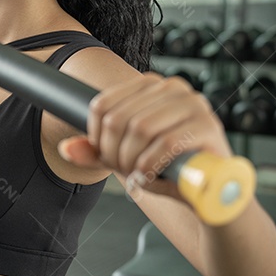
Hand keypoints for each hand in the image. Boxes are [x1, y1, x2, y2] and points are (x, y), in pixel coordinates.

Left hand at [58, 73, 231, 199]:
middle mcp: (172, 87)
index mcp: (150, 85)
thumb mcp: (124, 157)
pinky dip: (151, 165)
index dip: (96, 138)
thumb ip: (94, 151)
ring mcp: (193, 103)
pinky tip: (151, 176)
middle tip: (125, 172)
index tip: (107, 157)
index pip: (102, 105)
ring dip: (133, 160)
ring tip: (139, 175)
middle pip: (118, 118)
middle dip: (114, 153)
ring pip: (140, 128)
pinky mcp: (208, 124)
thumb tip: (66, 149)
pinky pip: (165, 142)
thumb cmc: (166, 167)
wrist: (207, 191)